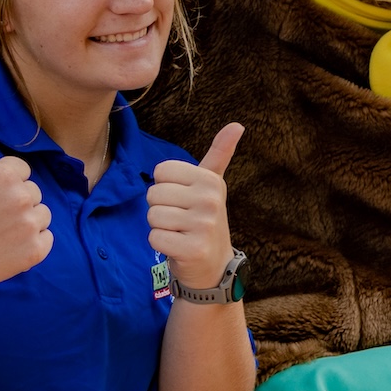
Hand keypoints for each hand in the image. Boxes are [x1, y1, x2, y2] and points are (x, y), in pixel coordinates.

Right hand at [0, 103, 52, 304]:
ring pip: (42, 215)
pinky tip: (6, 246)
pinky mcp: (35, 252)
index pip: (21, 171)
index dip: (1, 183)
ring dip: (25, 222)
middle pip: (32, 193)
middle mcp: (22, 198)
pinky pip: (47, 240)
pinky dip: (32, 244)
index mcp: (4, 175)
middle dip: (14, 202)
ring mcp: (30, 226)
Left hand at [147, 123, 242, 289]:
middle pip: (153, 194)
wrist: (215, 265)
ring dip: (160, 228)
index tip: (183, 200)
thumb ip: (219, 154)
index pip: (161, 171)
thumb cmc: (205, 219)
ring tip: (179, 232)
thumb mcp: (212, 186)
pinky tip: (178, 247)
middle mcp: (210, 200)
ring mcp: (203, 225)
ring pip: (153, 216)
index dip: (165, 187)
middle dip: (161, 209)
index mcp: (210, 180)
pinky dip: (161, 245)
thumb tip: (237, 124)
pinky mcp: (193, 248)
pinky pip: (155, 237)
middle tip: (180, 220)